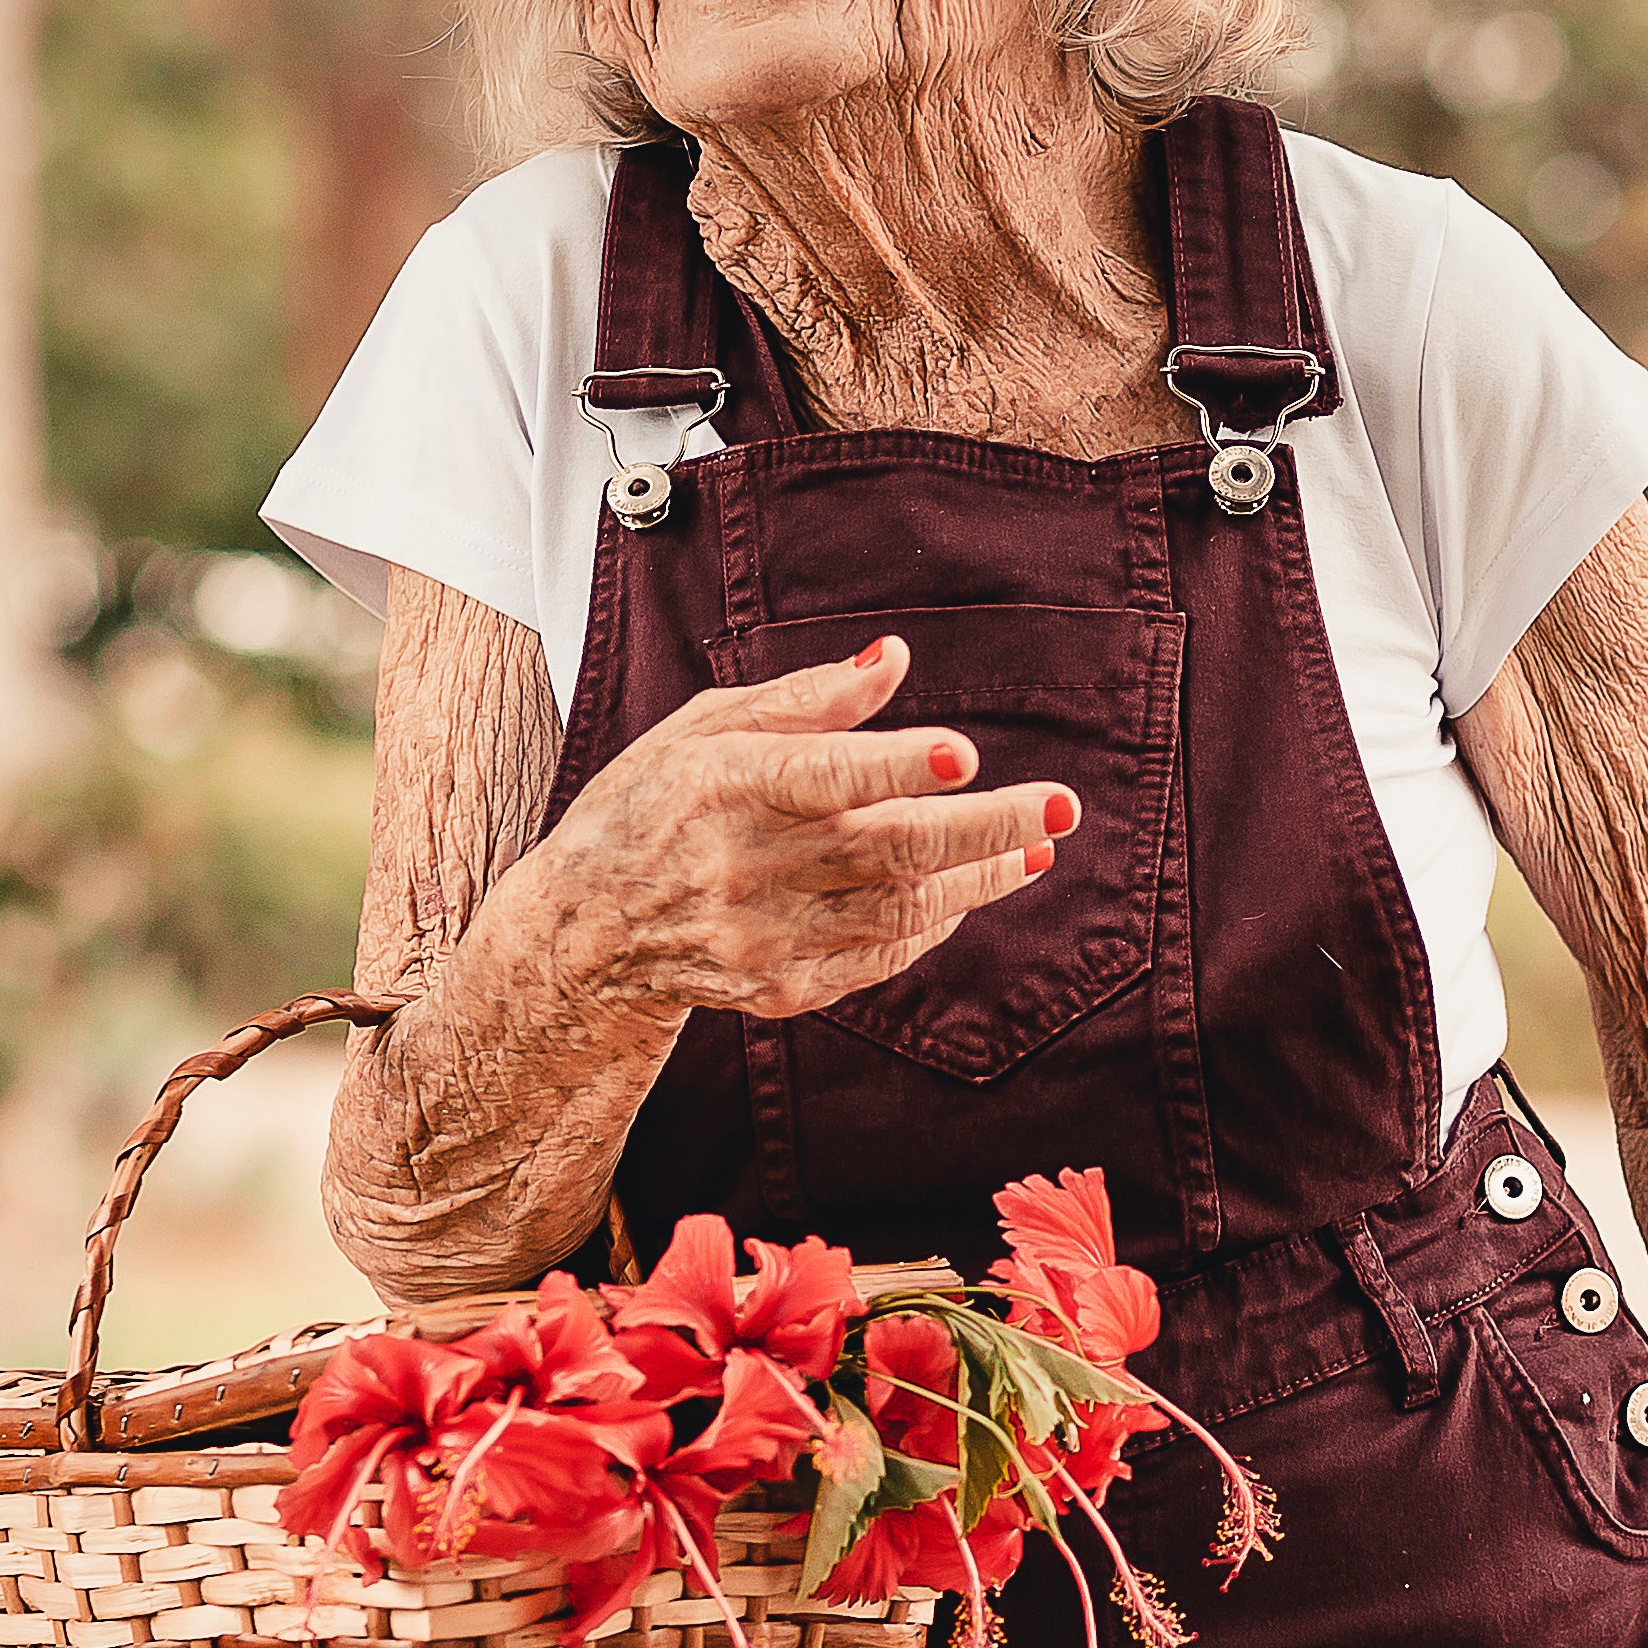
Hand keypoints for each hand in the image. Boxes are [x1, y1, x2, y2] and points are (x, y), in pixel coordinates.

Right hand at [537, 637, 1077, 1024]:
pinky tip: (968, 888)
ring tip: (1036, 842)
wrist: (585, 931)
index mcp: (725, 786)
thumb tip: (897, 660)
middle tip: (1061, 806)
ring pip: (900, 908)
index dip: (896, 767)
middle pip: (886, 850)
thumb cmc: (653, 802)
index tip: (964, 753)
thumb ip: (808, 698)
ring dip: (980, 876)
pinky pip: (880, 955)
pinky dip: (931, 920)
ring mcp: (764, 937)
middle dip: (986, 828)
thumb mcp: (707, 729)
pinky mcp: (780, 987)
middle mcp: (746, 867)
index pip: (823, 776)